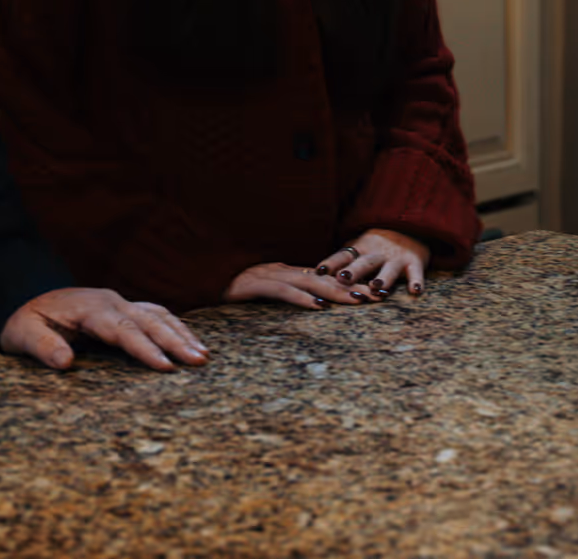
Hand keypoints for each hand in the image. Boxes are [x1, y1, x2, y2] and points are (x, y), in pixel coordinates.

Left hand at [0, 287, 208, 372]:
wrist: (24, 299)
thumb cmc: (26, 323)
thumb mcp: (23, 334)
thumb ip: (42, 346)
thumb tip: (65, 362)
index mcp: (87, 308)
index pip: (121, 329)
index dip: (145, 348)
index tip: (166, 367)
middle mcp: (108, 301)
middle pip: (147, 319)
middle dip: (175, 340)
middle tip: (199, 362)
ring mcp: (117, 301)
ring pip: (156, 314)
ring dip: (181, 333)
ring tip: (204, 355)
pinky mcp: (122, 307)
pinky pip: (154, 313)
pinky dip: (175, 326)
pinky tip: (190, 340)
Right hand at [224, 261, 373, 308]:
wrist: (199, 278)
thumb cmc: (230, 291)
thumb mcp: (263, 295)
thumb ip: (286, 296)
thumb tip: (313, 306)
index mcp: (285, 273)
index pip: (325, 278)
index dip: (351, 285)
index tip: (376, 294)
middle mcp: (279, 271)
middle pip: (322, 278)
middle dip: (352, 287)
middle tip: (378, 297)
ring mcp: (265, 275)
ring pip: (306, 282)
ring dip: (334, 292)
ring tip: (357, 301)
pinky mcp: (251, 285)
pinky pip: (280, 291)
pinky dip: (299, 298)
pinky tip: (317, 306)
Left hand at [314, 229, 429, 299]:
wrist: (408, 225)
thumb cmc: (378, 243)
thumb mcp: (359, 246)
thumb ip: (344, 259)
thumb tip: (318, 273)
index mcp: (360, 249)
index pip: (342, 256)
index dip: (331, 263)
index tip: (318, 271)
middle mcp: (376, 253)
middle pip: (363, 263)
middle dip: (353, 271)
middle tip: (342, 279)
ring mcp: (396, 258)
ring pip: (388, 269)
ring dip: (382, 278)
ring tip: (375, 287)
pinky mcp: (414, 262)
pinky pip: (416, 273)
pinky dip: (416, 281)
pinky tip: (415, 291)